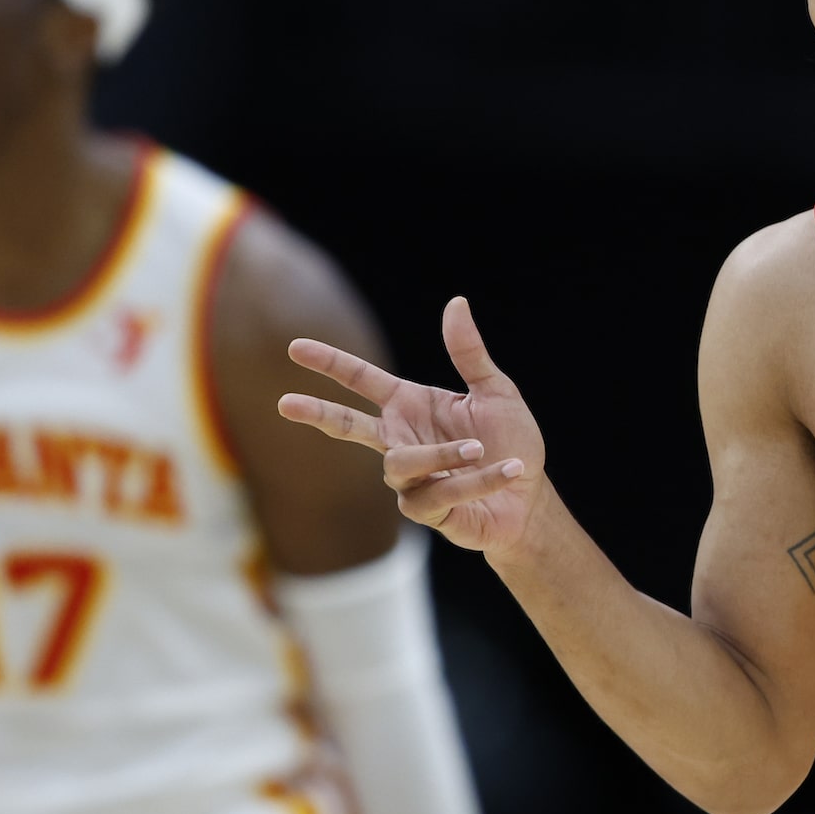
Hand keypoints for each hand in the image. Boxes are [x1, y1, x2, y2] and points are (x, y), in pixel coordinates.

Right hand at [280, 297, 544, 559]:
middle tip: (284, 403)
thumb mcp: (495, 391)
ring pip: (401, 464)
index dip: (330, 363)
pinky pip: (440, 493)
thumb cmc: (511, 442)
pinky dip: (478, 480)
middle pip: (349, 427)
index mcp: (410, 406)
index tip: (295, 348)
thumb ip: (469, 353)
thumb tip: (456, 303)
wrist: (530, 498)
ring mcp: (409, 479)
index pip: (361, 381)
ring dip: (443, 453)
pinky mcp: (425, 510)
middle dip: (318, 413)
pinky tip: (509, 471)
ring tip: (479, 448)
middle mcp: (401, 440)